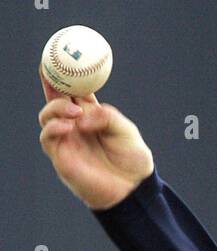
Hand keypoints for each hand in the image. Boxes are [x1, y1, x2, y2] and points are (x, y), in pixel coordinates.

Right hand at [38, 67, 153, 209]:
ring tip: (75, 111)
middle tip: (52, 70)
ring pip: (46, 116)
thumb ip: (106, 116)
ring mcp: (67, 141)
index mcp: (91, 116)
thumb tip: (82, 114)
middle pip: (55, 99)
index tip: (62, 57)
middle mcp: (76, 126)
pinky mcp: (62, 158)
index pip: (73, 91)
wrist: (134, 190)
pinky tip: (68, 126)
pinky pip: (47, 137)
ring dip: (56, 108)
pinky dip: (53, 127)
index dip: (66, 75)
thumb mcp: (126, 130)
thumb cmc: (133, 161)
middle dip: (50, 82)